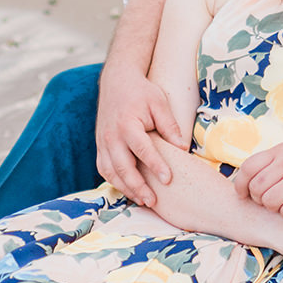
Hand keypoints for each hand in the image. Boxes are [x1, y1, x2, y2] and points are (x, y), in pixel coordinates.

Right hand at [93, 65, 185, 207]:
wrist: (117, 81)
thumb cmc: (141, 92)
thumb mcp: (159, 103)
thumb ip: (169, 125)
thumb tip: (182, 148)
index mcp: (127, 124)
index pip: (142, 150)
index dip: (155, 166)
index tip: (168, 179)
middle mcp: (112, 136)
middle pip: (123, 167)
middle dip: (138, 187)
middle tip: (153, 201)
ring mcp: (103, 142)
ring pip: (111, 172)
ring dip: (125, 189)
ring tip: (142, 200)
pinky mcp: (100, 146)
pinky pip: (103, 169)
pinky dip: (114, 182)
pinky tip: (128, 190)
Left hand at [233, 141, 282, 219]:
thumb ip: (274, 161)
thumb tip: (247, 177)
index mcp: (282, 151)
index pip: (249, 167)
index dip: (241, 184)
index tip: (243, 194)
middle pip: (257, 188)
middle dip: (259, 199)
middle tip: (270, 201)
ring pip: (270, 202)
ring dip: (274, 208)